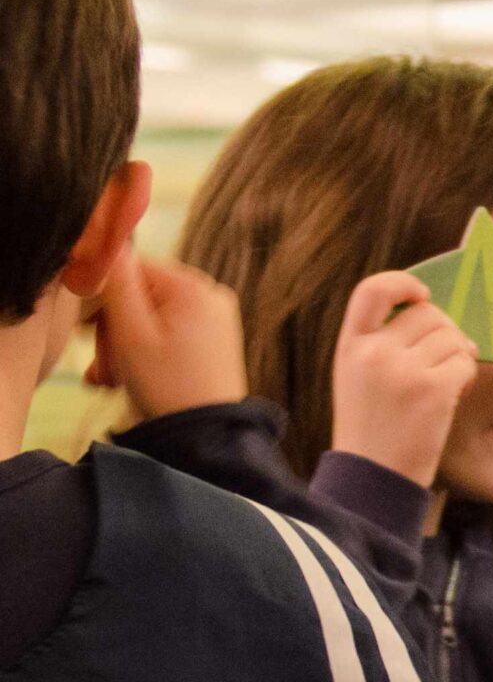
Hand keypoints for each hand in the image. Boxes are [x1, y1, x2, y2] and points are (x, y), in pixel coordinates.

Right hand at [86, 250, 247, 418]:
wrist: (205, 437)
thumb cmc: (167, 384)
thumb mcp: (132, 333)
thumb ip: (118, 286)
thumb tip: (111, 245)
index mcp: (195, 287)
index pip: (134, 269)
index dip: (105, 295)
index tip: (89, 328)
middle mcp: (210, 297)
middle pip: (140, 296)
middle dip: (113, 330)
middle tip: (101, 364)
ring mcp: (214, 322)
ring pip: (148, 320)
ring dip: (121, 347)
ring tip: (112, 378)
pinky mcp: (212, 345)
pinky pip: (166, 337)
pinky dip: (142, 355)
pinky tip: (126, 380)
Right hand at [331, 272, 478, 488]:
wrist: (373, 478)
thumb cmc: (373, 429)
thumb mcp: (360, 377)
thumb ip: (383, 343)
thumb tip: (433, 311)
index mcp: (350, 346)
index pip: (373, 290)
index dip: (403, 283)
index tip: (421, 296)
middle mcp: (374, 352)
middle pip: (428, 314)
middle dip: (445, 332)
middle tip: (444, 359)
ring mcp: (403, 369)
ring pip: (452, 337)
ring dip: (458, 355)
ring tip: (445, 382)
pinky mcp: (432, 389)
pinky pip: (465, 362)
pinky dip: (466, 375)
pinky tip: (452, 395)